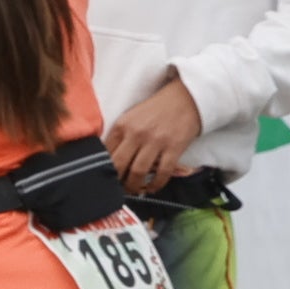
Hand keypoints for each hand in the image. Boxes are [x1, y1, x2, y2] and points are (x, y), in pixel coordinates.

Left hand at [104, 77, 203, 193]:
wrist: (186, 98)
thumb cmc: (157, 109)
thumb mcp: (131, 117)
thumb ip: (120, 135)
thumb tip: (108, 158)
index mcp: (122, 126)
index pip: (105, 153)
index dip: (103, 168)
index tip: (105, 177)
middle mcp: (136, 134)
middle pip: (118, 165)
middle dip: (115, 182)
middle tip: (117, 189)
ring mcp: (155, 141)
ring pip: (138, 172)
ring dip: (134, 186)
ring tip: (133, 190)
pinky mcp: (174, 148)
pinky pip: (162, 172)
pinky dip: (156, 184)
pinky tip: (153, 187)